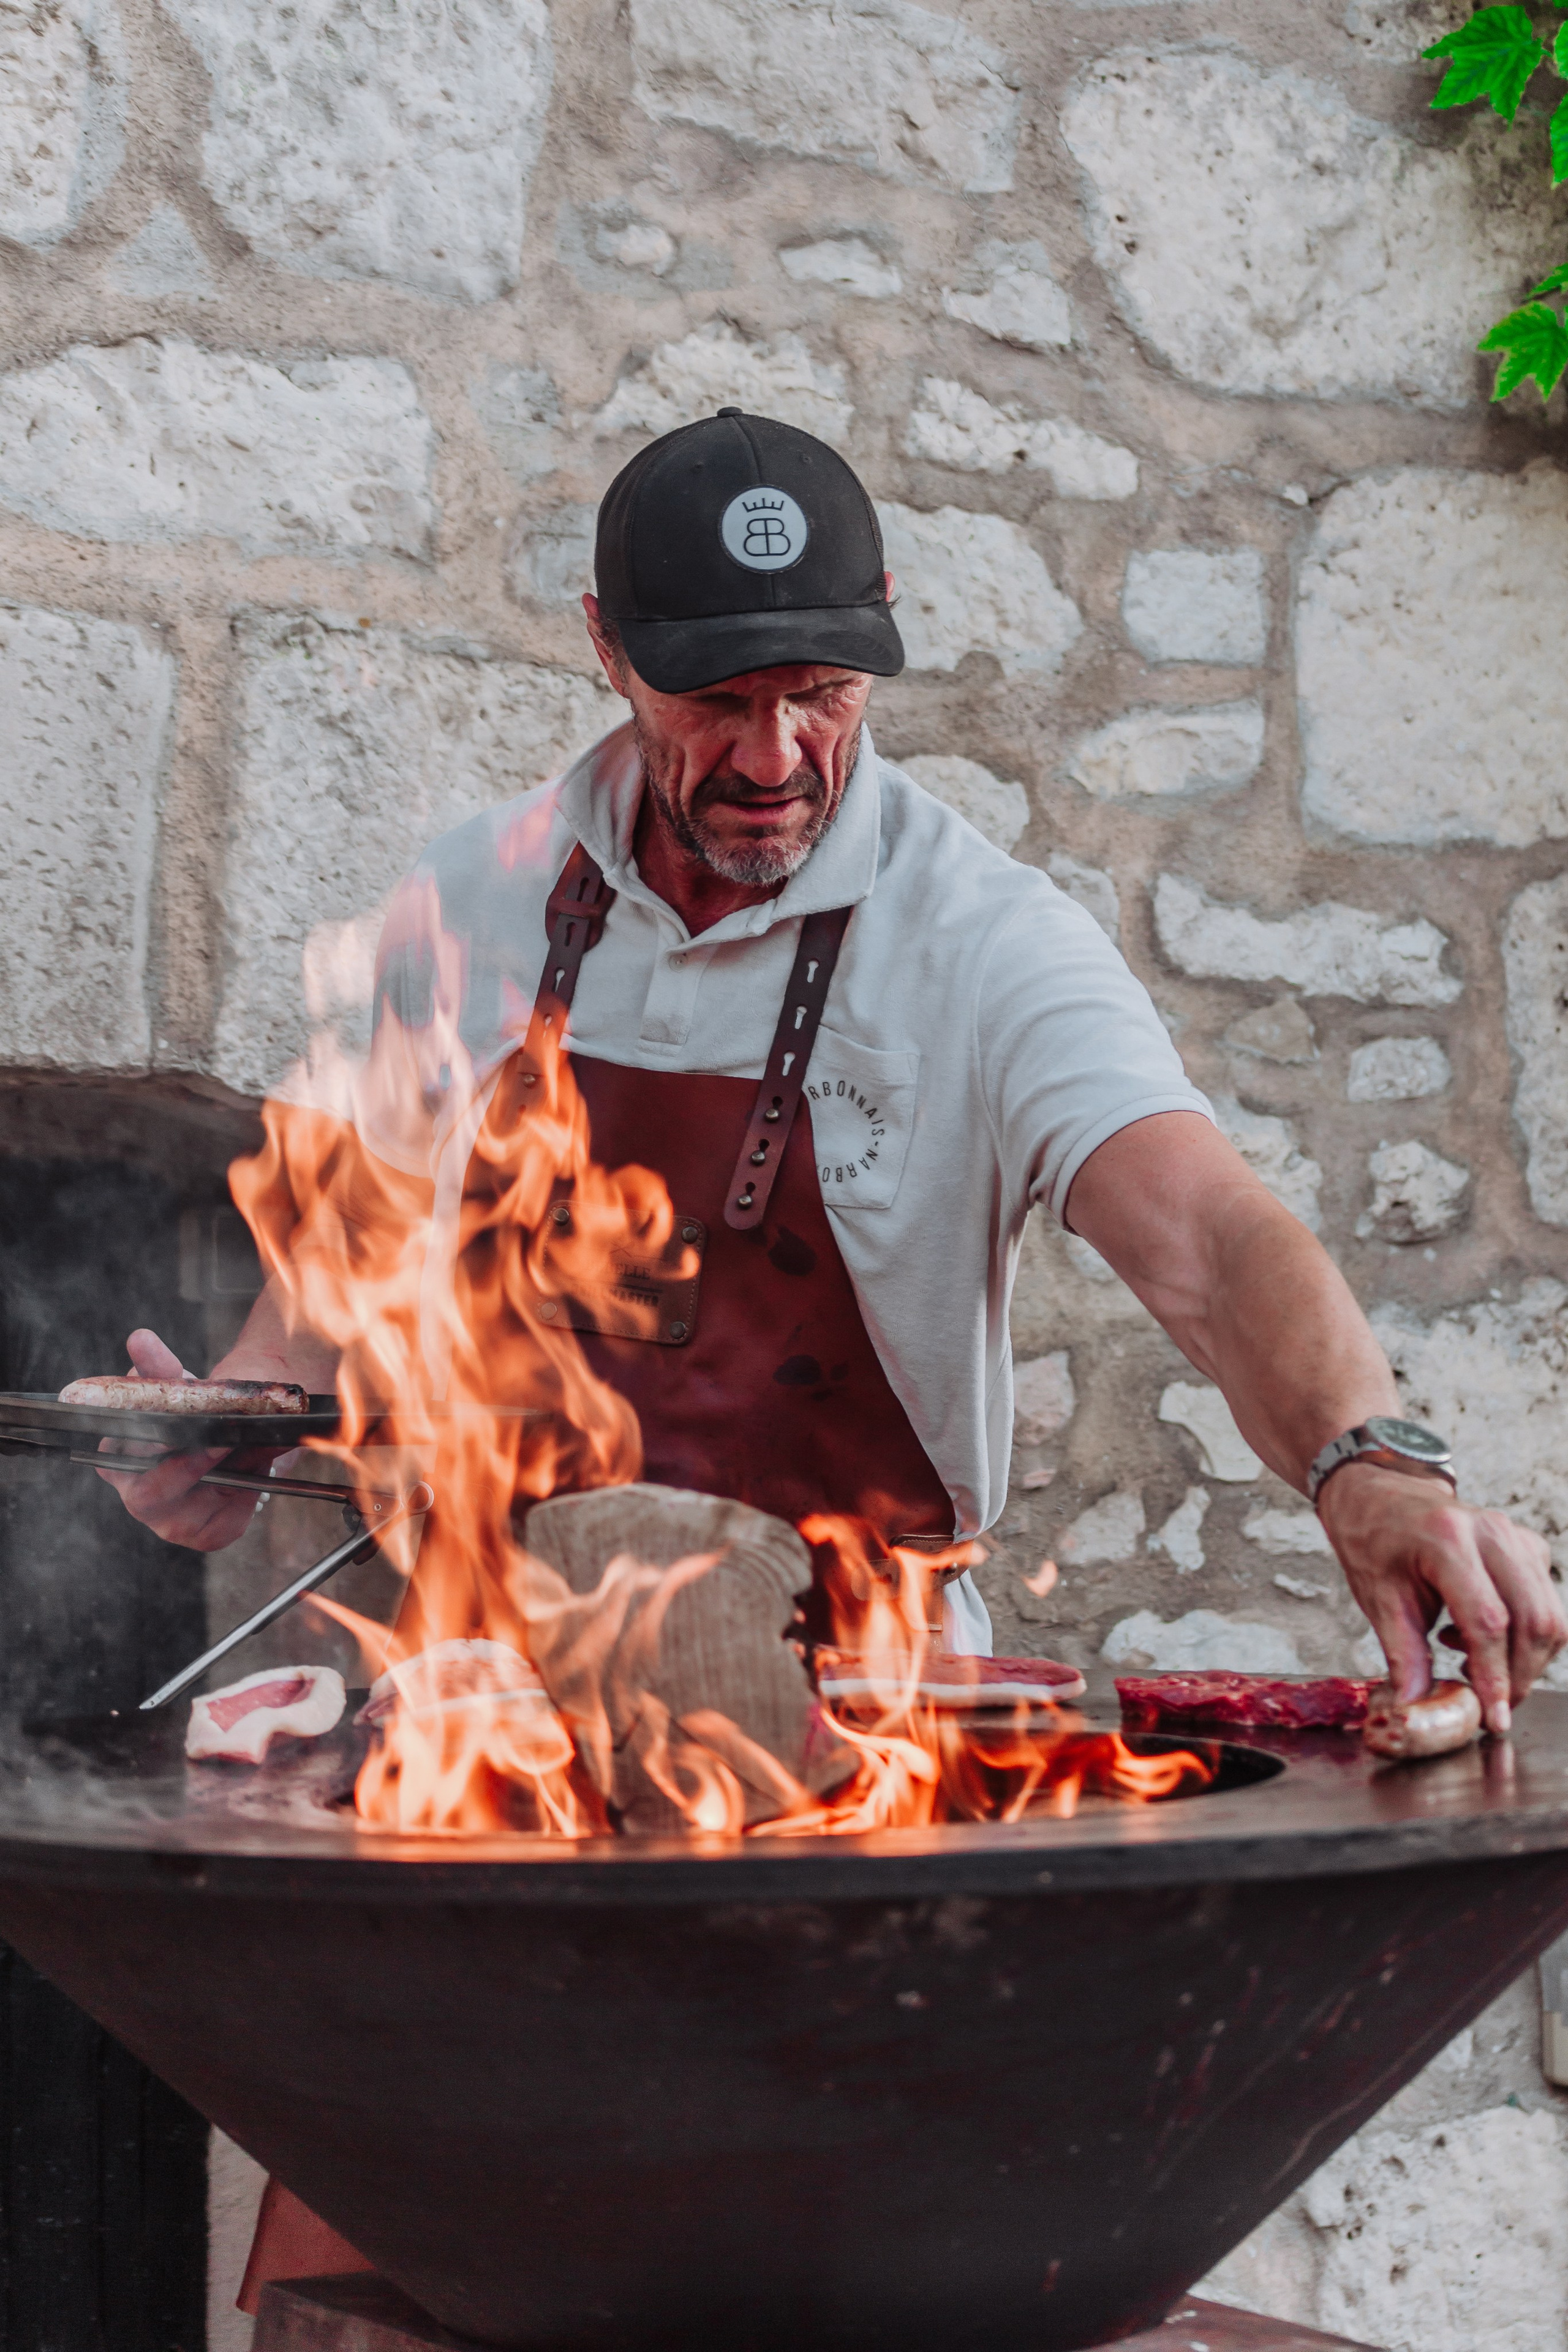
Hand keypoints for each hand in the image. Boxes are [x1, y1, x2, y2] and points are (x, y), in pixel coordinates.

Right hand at [95, 1329, 255, 1550]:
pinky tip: (253, 1474)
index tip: (168, 1425)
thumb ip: (160, 1366)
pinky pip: (225, 1523)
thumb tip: (139, 1339)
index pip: (115, 1459)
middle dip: (187, 1465)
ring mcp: (170, 1522)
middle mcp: (137, 1495)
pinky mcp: (207, 1535)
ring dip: (224, 1477)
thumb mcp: (181, 1386)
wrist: (244, 1431)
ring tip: (247, 1449)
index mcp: (118, 1460)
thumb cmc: (199, 1411)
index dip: (139, 1444)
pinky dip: (244, 1498)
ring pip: (191, 1511)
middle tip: (220, 1439)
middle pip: (149, 1494)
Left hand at [1319, 1462, 1566, 1734]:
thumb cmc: (1374, 1540)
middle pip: (1535, 1620)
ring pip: (1550, 1615)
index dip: (1495, 1677)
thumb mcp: (1379, 1600)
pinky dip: (1525, 1634)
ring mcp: (1516, 1536)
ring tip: (1473, 1665)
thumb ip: (1404, 1656)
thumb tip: (1417, 1707)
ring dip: (1525, 1659)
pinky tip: (1477, 1634)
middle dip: (1519, 1675)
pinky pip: (1546, 1601)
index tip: (1494, 1718)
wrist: (1379, 1494)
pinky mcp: (1528, 1545)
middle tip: (1489, 1703)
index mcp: (1448, 1541)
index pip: (1489, 1622)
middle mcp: (1492, 1533)